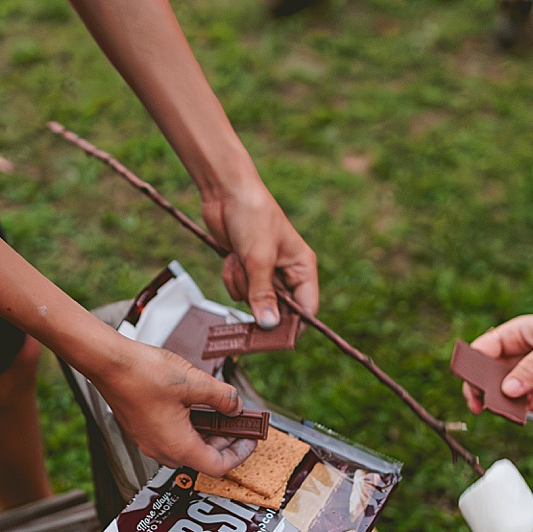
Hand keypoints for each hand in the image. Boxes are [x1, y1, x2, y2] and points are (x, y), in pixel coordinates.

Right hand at [89, 338, 258, 475]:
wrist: (108, 363)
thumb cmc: (143, 374)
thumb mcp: (195, 382)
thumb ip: (222, 397)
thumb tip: (235, 406)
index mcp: (178, 446)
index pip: (218, 466)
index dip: (240, 455)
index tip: (250, 440)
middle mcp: (161, 450)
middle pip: (203, 457)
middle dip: (225, 440)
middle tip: (238, 421)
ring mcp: (149, 441)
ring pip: (186, 447)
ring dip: (206, 432)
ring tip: (219, 410)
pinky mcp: (141, 429)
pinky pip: (171, 436)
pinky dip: (189, 427)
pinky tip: (194, 405)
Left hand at [202, 181, 318, 327]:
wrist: (226, 191)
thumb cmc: (253, 215)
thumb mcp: (259, 258)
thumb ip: (263, 294)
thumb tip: (269, 325)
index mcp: (302, 267)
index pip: (306, 308)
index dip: (294, 326)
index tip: (277, 339)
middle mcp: (286, 272)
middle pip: (278, 309)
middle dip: (260, 304)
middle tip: (249, 308)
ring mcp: (264, 271)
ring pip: (253, 300)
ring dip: (242, 285)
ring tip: (239, 260)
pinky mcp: (245, 268)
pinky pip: (238, 289)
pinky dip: (232, 277)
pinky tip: (231, 257)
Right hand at [462, 310, 532, 414]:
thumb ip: (532, 368)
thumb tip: (507, 390)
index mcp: (514, 333)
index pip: (482, 349)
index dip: (472, 366)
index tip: (471, 384)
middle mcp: (517, 353)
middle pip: (487, 373)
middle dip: (483, 389)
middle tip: (482, 406)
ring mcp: (528, 372)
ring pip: (503, 390)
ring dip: (502, 402)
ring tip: (510, 412)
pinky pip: (522, 401)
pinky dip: (521, 408)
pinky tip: (531, 409)